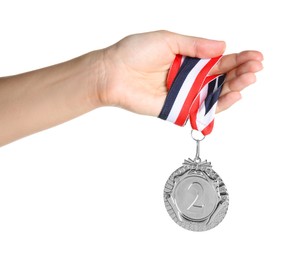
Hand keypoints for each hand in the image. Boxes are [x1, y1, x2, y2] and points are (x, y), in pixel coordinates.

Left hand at [94, 30, 262, 115]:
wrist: (113, 73)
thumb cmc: (134, 53)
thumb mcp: (168, 39)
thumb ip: (195, 45)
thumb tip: (222, 46)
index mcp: (187, 59)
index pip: (218, 60)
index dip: (237, 58)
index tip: (255, 56)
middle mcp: (188, 77)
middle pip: (220, 77)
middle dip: (240, 72)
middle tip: (255, 68)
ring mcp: (183, 94)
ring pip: (214, 94)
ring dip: (234, 87)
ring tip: (248, 79)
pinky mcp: (176, 109)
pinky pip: (200, 109)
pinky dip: (217, 105)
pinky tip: (232, 96)